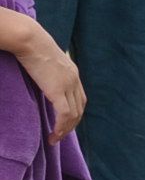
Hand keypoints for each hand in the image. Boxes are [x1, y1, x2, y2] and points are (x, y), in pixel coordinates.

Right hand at [13, 28, 82, 142]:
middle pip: (80, 108)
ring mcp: (68, 85)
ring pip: (74, 114)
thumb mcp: (45, 61)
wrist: (30, 40)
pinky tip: (54, 134)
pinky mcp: (57, 89)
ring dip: (66, 129)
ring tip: (55, 139)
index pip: (80, 98)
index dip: (74, 113)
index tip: (65, 124)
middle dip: (71, 125)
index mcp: (73, 72)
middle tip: (60, 136)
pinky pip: (64, 113)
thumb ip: (48, 72)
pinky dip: (61, 126)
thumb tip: (41, 78)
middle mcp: (74, 79)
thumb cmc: (32, 47)